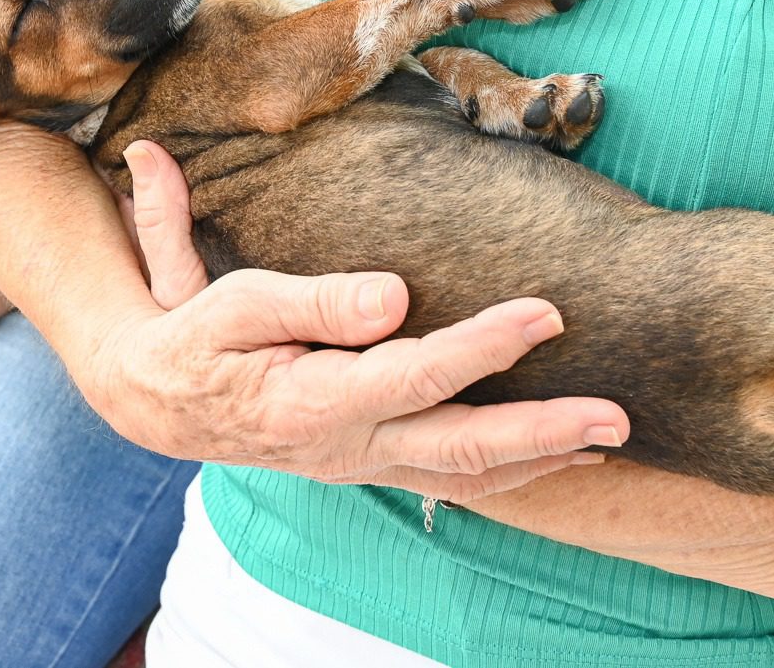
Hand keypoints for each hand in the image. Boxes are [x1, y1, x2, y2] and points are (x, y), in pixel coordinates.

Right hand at [96, 141, 630, 501]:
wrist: (156, 400)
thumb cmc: (198, 338)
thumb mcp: (235, 303)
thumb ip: (317, 302)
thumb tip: (395, 295)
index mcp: (313, 401)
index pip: (417, 375)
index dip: (487, 345)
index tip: (548, 311)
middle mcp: (348, 445)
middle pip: (461, 448)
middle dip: (545, 431)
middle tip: (618, 416)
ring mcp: (363, 461)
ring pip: (465, 475)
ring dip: (540, 459)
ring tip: (607, 439)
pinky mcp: (370, 460)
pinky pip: (451, 477)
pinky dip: (510, 470)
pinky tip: (555, 454)